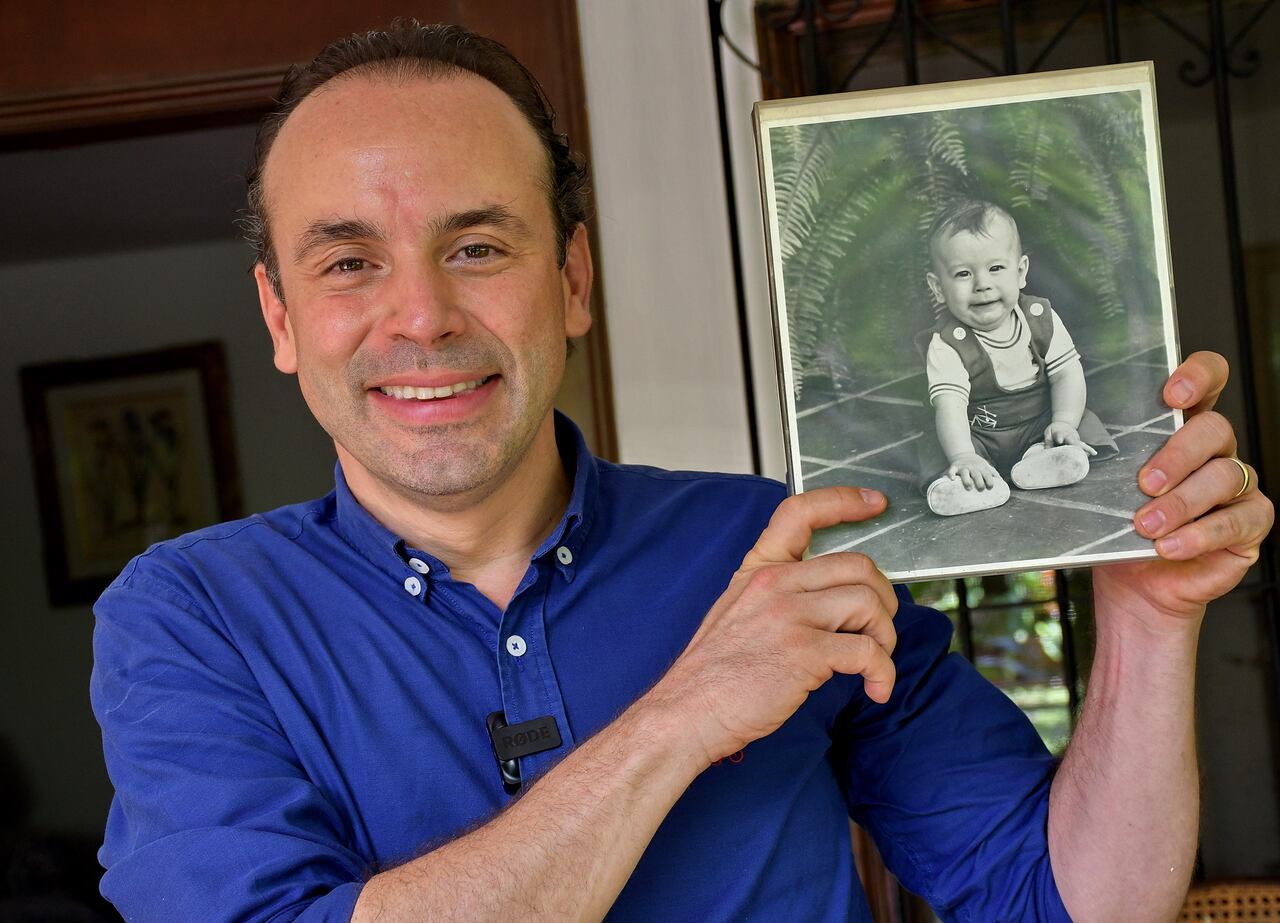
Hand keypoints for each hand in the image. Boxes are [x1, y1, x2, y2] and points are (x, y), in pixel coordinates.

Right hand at [650, 487, 897, 765]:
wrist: (686, 712)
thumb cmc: (714, 672)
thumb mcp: (738, 610)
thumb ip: (778, 593)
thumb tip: (830, 600)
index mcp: (759, 570)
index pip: (801, 512)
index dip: (845, 501)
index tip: (876, 503)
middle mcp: (775, 583)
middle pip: (858, 565)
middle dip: (884, 598)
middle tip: (878, 629)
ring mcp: (789, 616)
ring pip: (869, 603)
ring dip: (885, 636)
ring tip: (874, 663)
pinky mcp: (804, 653)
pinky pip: (868, 652)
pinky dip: (882, 672)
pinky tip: (875, 688)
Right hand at [948, 453, 1000, 490]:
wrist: (963, 454)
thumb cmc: (977, 464)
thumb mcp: (987, 466)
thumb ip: (994, 473)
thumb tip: (1003, 483)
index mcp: (982, 468)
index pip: (987, 474)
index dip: (989, 480)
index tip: (990, 486)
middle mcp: (973, 467)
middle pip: (977, 474)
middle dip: (979, 481)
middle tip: (981, 488)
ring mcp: (963, 467)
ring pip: (965, 473)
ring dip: (967, 480)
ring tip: (969, 487)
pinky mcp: (954, 467)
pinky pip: (952, 471)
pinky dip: (951, 474)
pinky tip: (952, 479)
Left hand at [1044, 422, 1096, 455]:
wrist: (1064, 422)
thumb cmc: (1054, 429)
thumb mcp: (1048, 432)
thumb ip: (1047, 441)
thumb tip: (1046, 451)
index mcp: (1059, 433)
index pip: (1059, 435)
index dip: (1059, 438)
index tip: (1059, 441)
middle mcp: (1069, 436)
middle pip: (1072, 441)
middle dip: (1075, 445)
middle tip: (1078, 451)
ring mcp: (1075, 438)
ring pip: (1080, 443)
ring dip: (1085, 448)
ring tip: (1092, 453)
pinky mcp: (1078, 441)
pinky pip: (1083, 446)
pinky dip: (1088, 449)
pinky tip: (1093, 453)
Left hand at [1095, 351, 1273, 625]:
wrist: (1134, 585)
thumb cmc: (1119, 530)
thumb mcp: (1104, 491)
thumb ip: (1103, 464)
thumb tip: (1068, 450)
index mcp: (1179, 429)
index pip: (1206, 382)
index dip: (1198, 376)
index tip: (1171, 394)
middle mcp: (1214, 452)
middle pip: (1215, 429)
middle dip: (1179, 454)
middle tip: (1146, 483)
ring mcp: (1237, 486)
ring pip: (1226, 475)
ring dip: (1183, 502)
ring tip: (1147, 525)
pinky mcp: (1249, 524)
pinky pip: (1238, 521)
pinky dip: (1200, 534)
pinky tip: (1170, 546)